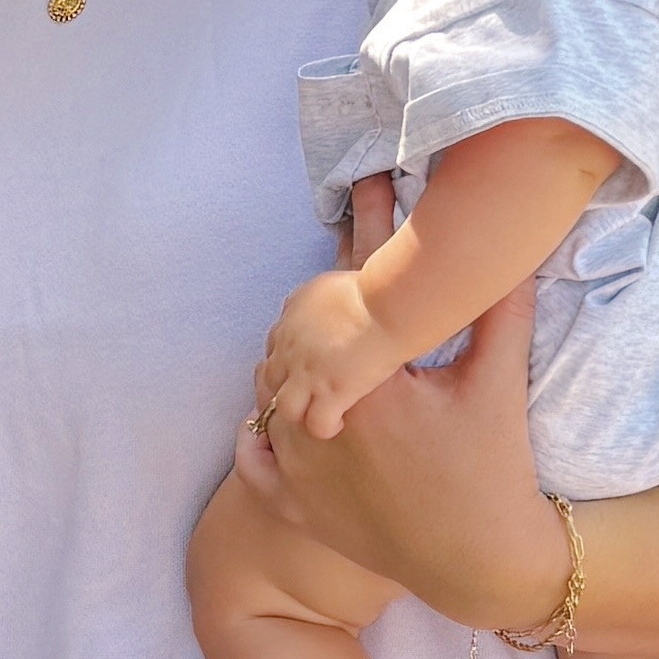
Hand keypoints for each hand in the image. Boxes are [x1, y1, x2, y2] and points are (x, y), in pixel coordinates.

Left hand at [247, 296, 560, 628]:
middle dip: (320, 331)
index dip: (357, 288)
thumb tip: (511, 254)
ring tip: (323, 365)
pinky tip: (283, 419)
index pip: (340, 312)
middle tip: (348, 324)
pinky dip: (262, 433)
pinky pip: (254, 457)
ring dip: (290, 376)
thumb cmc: (494, 472)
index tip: (372, 281)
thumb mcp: (500, 383)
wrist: (483, 562)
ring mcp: (299, 471)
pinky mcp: (294, 508)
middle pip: (295, 350)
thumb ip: (500, 310)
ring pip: (269, 396)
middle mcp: (319, 428)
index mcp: (367, 390)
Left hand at [255, 262, 393, 441]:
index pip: (276, 342)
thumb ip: (336, 268)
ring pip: (283, 405)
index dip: (288, 358)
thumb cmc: (377, 287)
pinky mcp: (328, 394)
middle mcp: (291, 346)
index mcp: (294, 314)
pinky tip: (338, 424)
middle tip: (307, 394)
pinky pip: (314, 423)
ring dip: (299, 411)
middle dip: (284, 387)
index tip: (305, 364)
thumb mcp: (344, 270)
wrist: (388, 305)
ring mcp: (306, 373)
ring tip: (316, 414)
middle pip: (270, 375)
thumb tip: (349, 231)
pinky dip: (325, 427)